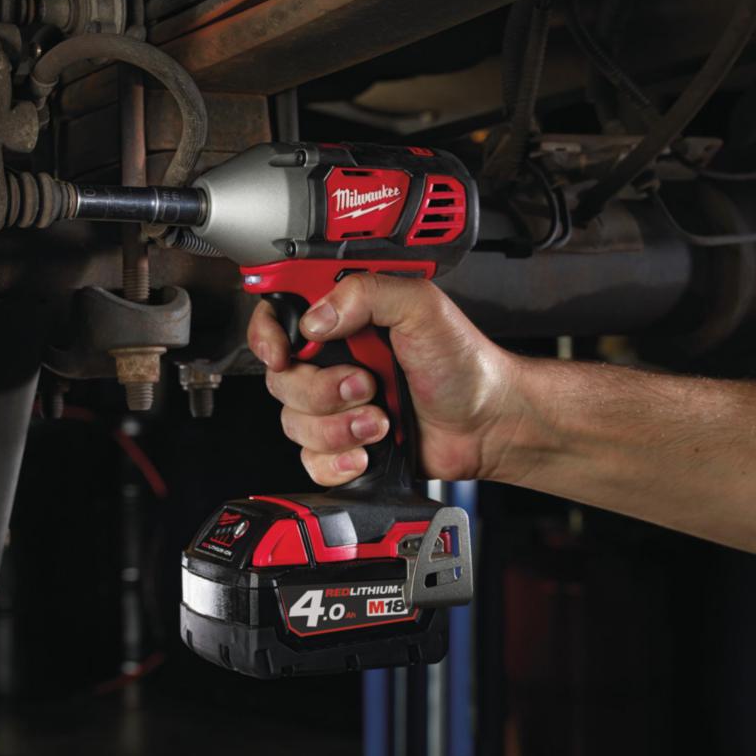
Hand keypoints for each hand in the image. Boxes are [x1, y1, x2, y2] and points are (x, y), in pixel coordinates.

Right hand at [248, 274, 524, 486]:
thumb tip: (315, 319)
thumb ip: (365, 293)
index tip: (281, 353)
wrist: (488, 423)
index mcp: (344, 319)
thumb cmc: (463, 363)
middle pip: (280, 378)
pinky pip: (310, 460)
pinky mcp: (343, 444)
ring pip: (293, 423)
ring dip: (338, 427)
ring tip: (380, 419)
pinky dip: (337, 461)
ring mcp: (335, 405)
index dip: (267, 336)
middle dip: (321, 390)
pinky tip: (368, 452)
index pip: (278, 317)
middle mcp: (333, 360)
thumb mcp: (420, 306)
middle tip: (365, 384)